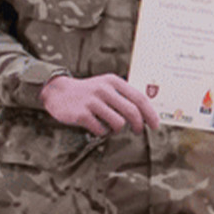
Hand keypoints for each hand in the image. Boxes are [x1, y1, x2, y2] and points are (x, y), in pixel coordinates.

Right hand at [40, 73, 158, 135]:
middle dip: (139, 125)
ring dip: (118, 129)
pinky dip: (103, 132)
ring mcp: (92, 102)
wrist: (57, 91)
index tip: (155, 125)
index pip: (139, 98)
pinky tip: (98, 128)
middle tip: (139, 131)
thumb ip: (124, 95)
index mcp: (114, 82)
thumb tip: (145, 113)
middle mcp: (104, 90)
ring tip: (112, 128)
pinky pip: (100, 129)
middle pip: (132, 111)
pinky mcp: (81, 114)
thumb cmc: (88, 91)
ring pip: (118, 122)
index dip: (150, 113)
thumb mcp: (106, 85)